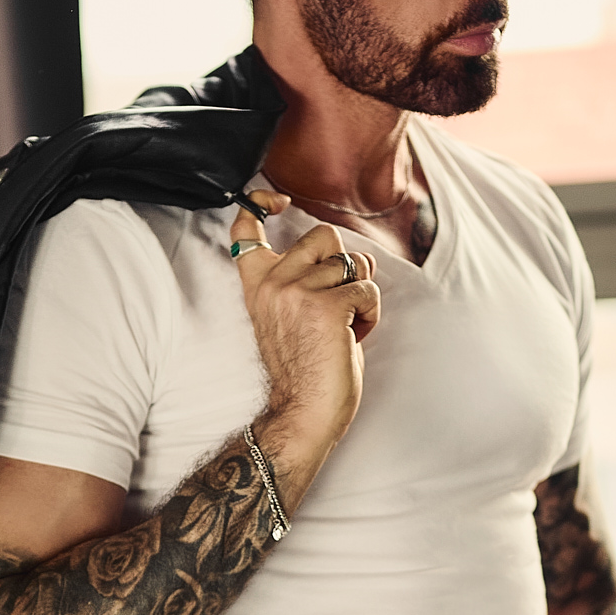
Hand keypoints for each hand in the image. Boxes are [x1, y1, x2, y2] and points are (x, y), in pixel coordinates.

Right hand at [230, 202, 379, 482]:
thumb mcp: (287, 316)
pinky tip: (354, 337)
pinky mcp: (327, 306)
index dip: (260, 203)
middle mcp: (273, 282)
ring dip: (360, 293)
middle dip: (345, 262)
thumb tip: (343, 255)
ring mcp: (298, 292)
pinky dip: (370, 314)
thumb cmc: (303, 371)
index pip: (245, 229)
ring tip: (347, 326)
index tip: (279, 202)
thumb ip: (299, 281)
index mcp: (257, 285)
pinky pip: (367, 289)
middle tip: (342, 299)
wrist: (303, 412)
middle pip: (324, 234)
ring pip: (353, 263)